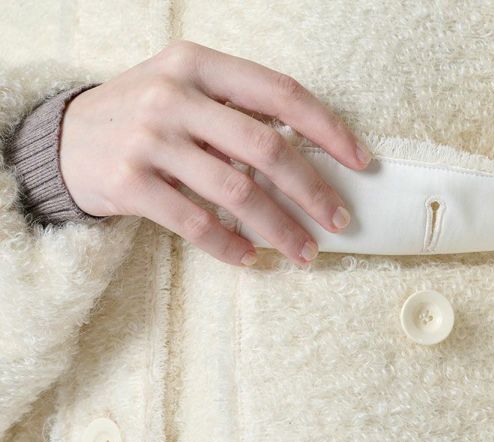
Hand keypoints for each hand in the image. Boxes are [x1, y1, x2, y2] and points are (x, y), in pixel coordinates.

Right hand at [58, 39, 371, 266]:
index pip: (280, 93)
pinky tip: (251, 259)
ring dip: (279, 229)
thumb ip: (237, 109)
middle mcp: (174, 96)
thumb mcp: (185, 90)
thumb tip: (310, 148)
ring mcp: (149, 139)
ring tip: (304, 254)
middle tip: (339, 222)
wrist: (65, 141)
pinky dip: (230, 246)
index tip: (361, 163)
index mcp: (199, 65)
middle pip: (266, 148)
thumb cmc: (144, 118)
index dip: (328, 129)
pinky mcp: (130, 184)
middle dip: (312, 191)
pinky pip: (195, 223)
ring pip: (236, 192)